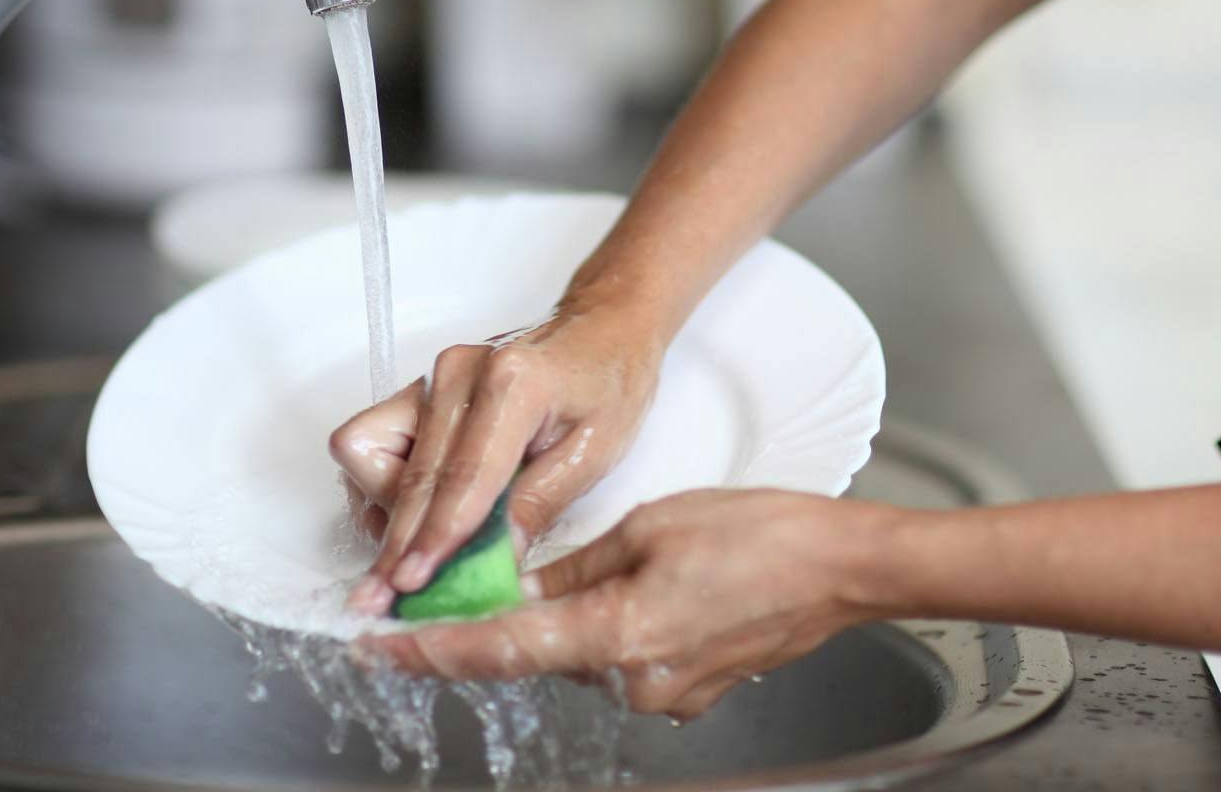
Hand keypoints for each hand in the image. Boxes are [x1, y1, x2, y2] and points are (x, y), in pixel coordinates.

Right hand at [329, 308, 661, 614]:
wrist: (601, 330)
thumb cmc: (607, 385)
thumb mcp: (595, 451)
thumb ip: (539, 504)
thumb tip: (493, 561)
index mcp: (513, 383)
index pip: (464, 475)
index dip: (435, 535)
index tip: (412, 582)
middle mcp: (458, 374)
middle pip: (412, 475)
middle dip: (399, 543)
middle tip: (384, 599)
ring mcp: (431, 378)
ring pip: (369, 455)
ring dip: (389, 511)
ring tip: (421, 548)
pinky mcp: (417, 390)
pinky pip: (370, 442)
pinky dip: (385, 485)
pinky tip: (420, 511)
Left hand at [360, 489, 898, 719]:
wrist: (843, 570)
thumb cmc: (762, 534)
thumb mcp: (649, 524)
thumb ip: (572, 567)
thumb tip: (517, 587)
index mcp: (616, 633)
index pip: (498, 647)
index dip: (430, 649)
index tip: (377, 645)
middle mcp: (633, 680)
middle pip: (541, 648)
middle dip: (527, 607)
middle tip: (543, 559)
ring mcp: (662, 695)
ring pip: (585, 649)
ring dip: (583, 611)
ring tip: (648, 557)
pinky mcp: (685, 692)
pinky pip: (626, 658)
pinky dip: (619, 624)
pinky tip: (664, 583)